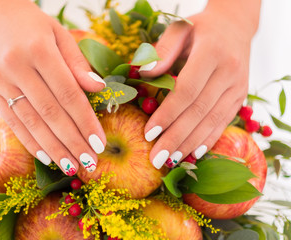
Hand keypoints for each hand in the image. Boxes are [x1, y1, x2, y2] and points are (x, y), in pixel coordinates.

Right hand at [0, 0, 106, 174]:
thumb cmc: (36, 26)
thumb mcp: (61, 35)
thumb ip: (79, 64)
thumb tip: (99, 89)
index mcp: (39, 51)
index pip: (68, 94)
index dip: (85, 121)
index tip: (100, 143)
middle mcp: (17, 68)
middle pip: (50, 113)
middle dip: (72, 141)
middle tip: (90, 162)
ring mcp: (1, 83)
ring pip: (31, 123)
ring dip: (54, 149)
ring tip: (73, 166)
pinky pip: (13, 123)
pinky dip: (31, 143)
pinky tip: (47, 158)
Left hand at [140, 0, 260, 168]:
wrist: (234, 26)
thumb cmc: (199, 28)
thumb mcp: (179, 29)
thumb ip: (162, 50)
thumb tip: (145, 74)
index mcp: (212, 53)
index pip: (187, 91)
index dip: (167, 114)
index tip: (148, 133)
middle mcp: (229, 72)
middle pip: (199, 111)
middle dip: (175, 137)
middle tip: (156, 158)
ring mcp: (238, 86)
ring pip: (212, 121)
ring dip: (190, 143)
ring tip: (170, 161)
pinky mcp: (240, 96)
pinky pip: (223, 122)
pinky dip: (208, 139)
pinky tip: (193, 153)